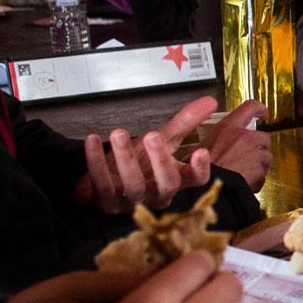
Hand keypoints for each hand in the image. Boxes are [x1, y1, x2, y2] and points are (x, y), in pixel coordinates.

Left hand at [76, 96, 217, 213]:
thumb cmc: (140, 165)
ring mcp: (131, 200)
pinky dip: (96, 161)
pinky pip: (102, 183)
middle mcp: (157, 194)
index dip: (200, 169)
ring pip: (133, 185)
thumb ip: (185, 123)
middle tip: (153, 136)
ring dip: (126, 158)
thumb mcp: (164, 142)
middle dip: (161, 160)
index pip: (196, 180)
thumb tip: (210, 101)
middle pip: (167, 184)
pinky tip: (92, 141)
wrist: (104, 187)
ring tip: (119, 134)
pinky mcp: (106, 201)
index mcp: (175, 180)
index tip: (201, 151)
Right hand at [200, 99, 271, 190]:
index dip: (260, 109)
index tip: (263, 113)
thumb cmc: (199, 170)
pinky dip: (257, 180)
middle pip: (263, 137)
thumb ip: (211, 143)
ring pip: (266, 156)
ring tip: (245, 172)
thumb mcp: (198, 149)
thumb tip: (204, 150)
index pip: (249, 107)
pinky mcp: (259, 168)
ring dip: (259, 164)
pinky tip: (245, 183)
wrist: (206, 189)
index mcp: (228, 127)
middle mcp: (244, 137)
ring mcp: (254, 152)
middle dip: (259, 147)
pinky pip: (263, 174)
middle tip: (247, 157)